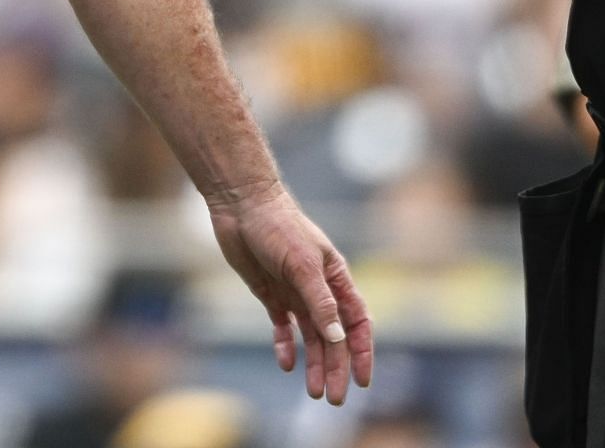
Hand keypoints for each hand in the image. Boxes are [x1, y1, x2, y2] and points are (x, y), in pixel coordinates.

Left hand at [208, 185, 372, 404]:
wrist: (241, 206)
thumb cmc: (278, 226)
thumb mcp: (302, 265)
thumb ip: (321, 301)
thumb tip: (338, 337)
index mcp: (335, 278)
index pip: (357, 321)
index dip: (362, 350)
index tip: (363, 380)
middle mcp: (318, 288)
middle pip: (333, 336)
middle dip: (336, 367)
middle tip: (333, 398)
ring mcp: (294, 292)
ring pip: (310, 336)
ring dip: (313, 363)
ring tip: (312, 391)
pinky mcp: (270, 293)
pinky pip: (282, 326)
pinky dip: (285, 345)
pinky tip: (286, 364)